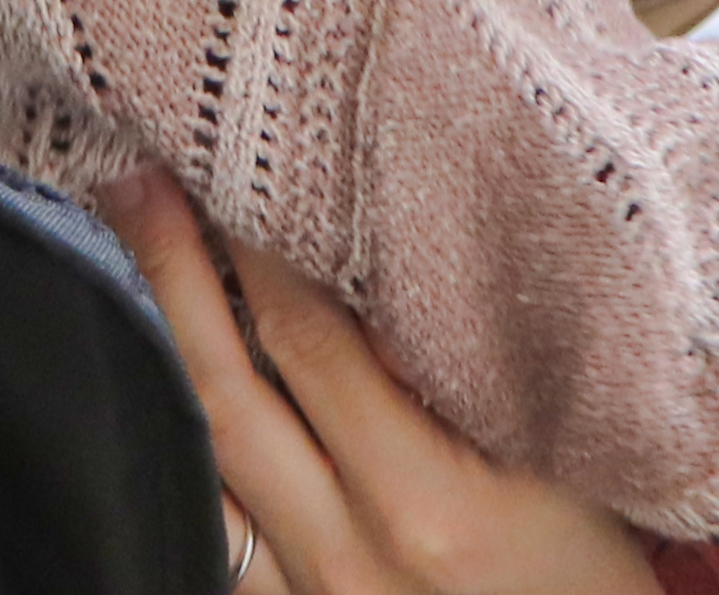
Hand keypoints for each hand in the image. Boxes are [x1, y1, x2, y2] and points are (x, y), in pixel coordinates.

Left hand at [98, 170, 656, 594]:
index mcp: (421, 503)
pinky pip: (209, 530)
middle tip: (135, 180)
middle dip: (173, 272)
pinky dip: (184, 443)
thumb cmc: (590, 573)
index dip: (259, 246)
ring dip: (158, 347)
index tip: (234, 165)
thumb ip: (470, 374)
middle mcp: (344, 555)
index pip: (311, 341)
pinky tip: (163, 375)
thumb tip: (374, 271)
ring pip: (198, 458)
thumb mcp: (564, 467)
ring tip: (127, 253)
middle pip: (227, 389)